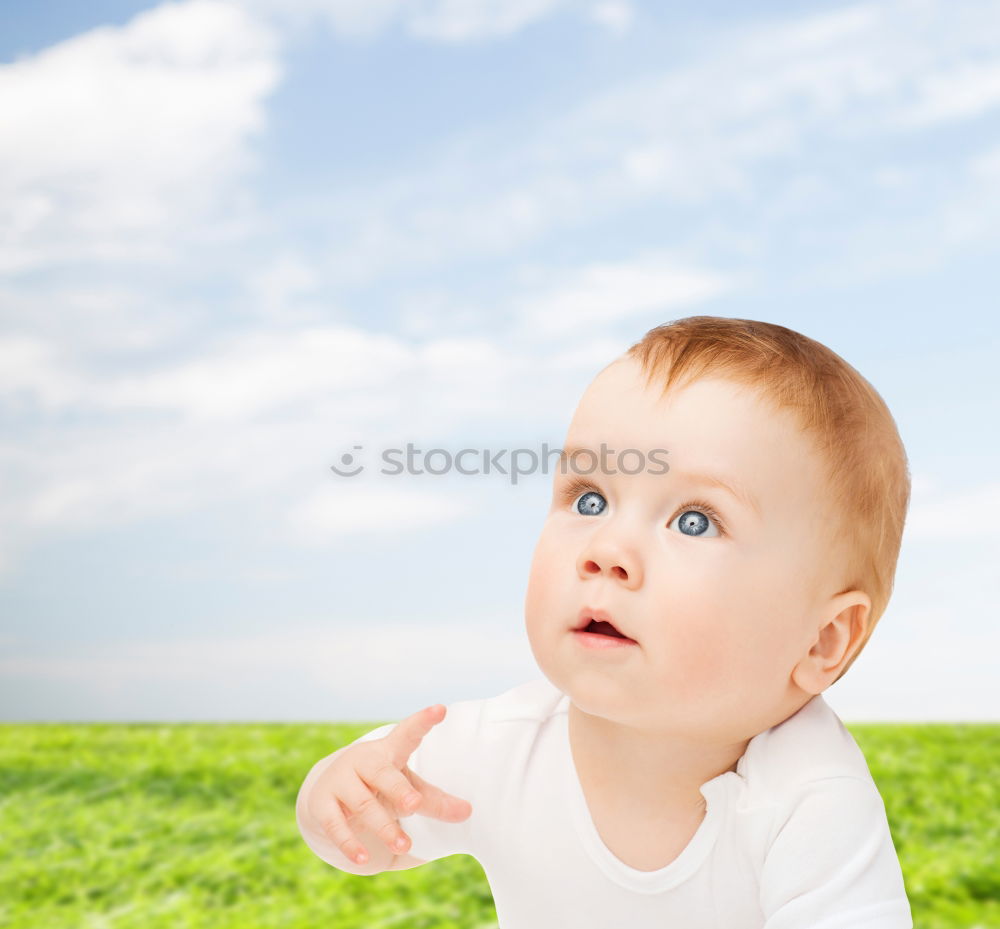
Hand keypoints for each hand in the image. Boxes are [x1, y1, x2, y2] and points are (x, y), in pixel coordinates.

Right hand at [305, 704, 472, 866]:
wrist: (326, 789)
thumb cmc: (377, 784)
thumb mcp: (404, 785)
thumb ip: (433, 799)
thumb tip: (468, 812)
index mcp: (387, 751)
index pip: (407, 733)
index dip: (423, 721)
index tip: (440, 709)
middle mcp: (363, 761)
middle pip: (383, 774)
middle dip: (398, 790)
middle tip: (414, 805)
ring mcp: (340, 781)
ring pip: (363, 804)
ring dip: (384, 827)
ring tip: (404, 845)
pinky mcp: (323, 804)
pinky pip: (336, 825)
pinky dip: (350, 843)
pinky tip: (363, 858)